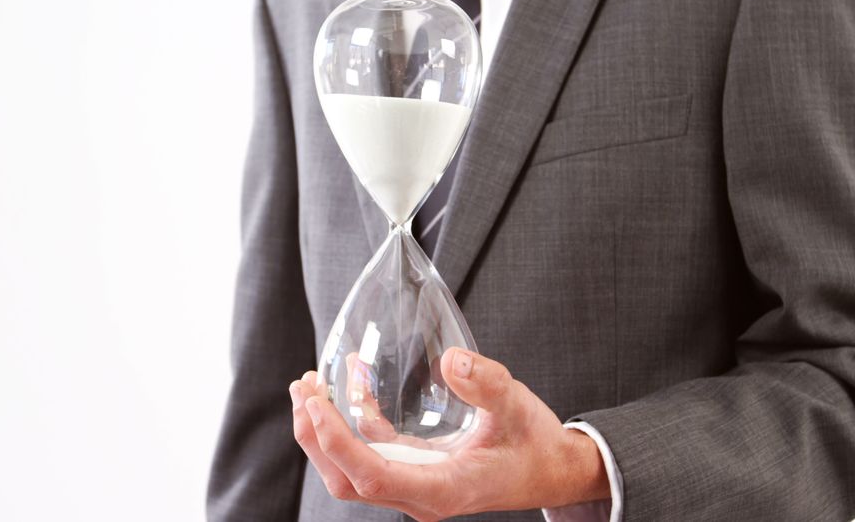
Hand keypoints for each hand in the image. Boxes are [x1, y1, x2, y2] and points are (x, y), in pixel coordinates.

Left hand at [288, 348, 609, 520]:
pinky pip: (370, 452)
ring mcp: (414, 485)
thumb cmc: (535, 442)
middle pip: (348, 480)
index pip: (374, 476)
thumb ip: (486, 384)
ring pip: (351, 471)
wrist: (551, 469)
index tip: (317, 405)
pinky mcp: (413, 470)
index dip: (339, 444)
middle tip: (303, 388)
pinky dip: (351, 423)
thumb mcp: (517, 405)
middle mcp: (420, 494)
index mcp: (443, 488)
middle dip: (316, 437)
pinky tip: (348, 384)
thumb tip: (451, 360)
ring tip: (309, 386)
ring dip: (324, 432)